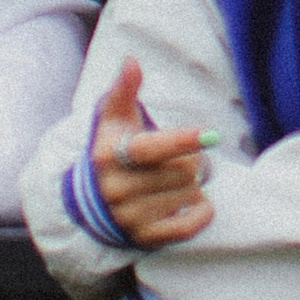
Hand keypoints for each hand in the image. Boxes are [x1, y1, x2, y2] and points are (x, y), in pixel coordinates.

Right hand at [93, 58, 213, 245]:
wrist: (88, 202)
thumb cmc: (111, 149)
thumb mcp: (112, 119)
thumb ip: (124, 89)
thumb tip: (132, 61)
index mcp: (109, 155)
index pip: (152, 149)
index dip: (182, 140)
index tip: (211, 134)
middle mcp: (117, 188)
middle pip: (181, 171)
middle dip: (193, 160)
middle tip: (187, 158)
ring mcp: (130, 216)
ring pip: (189, 195)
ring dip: (195, 184)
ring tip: (181, 179)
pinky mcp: (145, 238)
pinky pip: (190, 224)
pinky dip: (201, 211)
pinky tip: (194, 201)